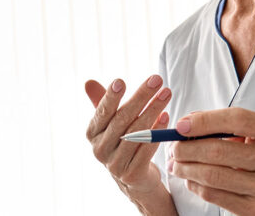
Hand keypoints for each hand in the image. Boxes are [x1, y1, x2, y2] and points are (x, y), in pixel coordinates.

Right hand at [85, 75, 171, 194]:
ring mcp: (115, 164)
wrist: (133, 175)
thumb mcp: (111, 122)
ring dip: (153, 110)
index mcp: (92, 133)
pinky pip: (147, 148)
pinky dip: (158, 131)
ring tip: (166, 93)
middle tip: (156, 80)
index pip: (102, 112)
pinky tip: (166, 116)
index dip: (110, 97)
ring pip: (137, 133)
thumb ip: (102, 102)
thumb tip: (88, 82)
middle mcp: (100, 149)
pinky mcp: (132, 174)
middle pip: (122, 119)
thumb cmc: (122, 141)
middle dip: (141, 97)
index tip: (121, 81)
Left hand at [170, 108, 254, 214]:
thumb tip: (188, 123)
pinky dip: (196, 185)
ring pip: (213, 175)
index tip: (182, 125)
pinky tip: (190, 179)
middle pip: (219, 151)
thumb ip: (230, 126)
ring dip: (186, 168)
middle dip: (187, 148)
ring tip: (176, 163)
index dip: (205, 120)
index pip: (237, 120)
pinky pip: (215, 195)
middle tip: (173, 147)